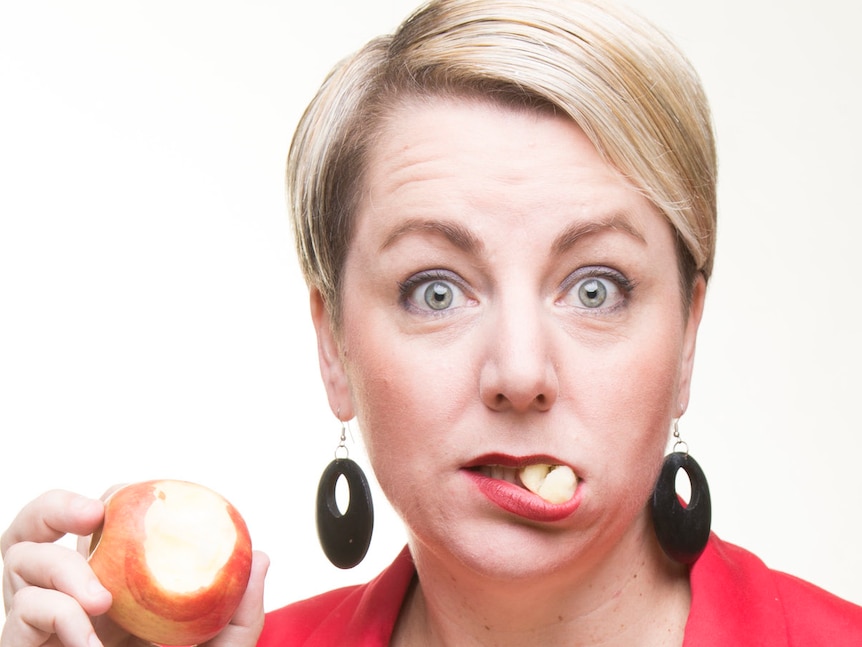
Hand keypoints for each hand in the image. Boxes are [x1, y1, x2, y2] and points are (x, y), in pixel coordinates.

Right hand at [1, 489, 268, 646]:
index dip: (113, 499)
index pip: (101, 523)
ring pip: (21, 561)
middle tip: (93, 513)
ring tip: (99, 600)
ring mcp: (43, 623)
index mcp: (116, 585)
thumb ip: (240, 612)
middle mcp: (73, 595)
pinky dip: (56, 616)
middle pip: (38, 528)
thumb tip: (259, 556)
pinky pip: (21, 616)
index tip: (132, 495)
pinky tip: (89, 642)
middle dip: (54, 507)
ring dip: (60, 566)